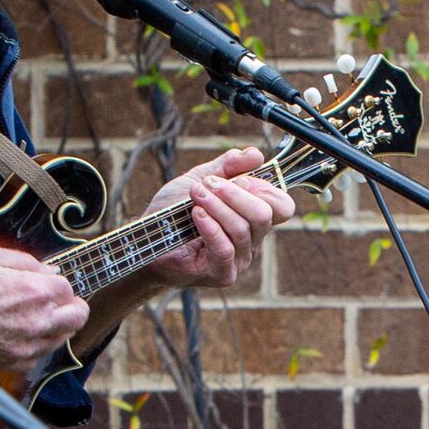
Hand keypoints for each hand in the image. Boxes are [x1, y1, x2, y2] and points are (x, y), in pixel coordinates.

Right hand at [0, 244, 87, 382]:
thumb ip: (26, 262)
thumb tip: (48, 270)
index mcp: (35, 291)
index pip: (68, 287)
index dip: (57, 282)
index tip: (46, 282)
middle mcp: (38, 321)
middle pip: (78, 316)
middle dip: (71, 305)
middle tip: (56, 300)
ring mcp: (29, 346)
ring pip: (63, 338)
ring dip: (57, 325)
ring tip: (36, 315)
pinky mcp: (16, 364)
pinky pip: (41, 355)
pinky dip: (37, 344)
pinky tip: (20, 333)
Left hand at [138, 147, 297, 292]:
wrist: (146, 238)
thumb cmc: (173, 213)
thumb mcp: (200, 179)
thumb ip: (227, 166)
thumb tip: (255, 154)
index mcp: (252, 217)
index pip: (282, 206)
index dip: (265, 188)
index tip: (240, 177)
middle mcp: (252, 240)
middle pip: (265, 215)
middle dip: (236, 194)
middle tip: (209, 185)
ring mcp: (239, 259)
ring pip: (243, 229)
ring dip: (217, 206)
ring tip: (195, 195)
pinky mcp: (222, 273)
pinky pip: (225, 249)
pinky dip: (211, 227)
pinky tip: (196, 215)